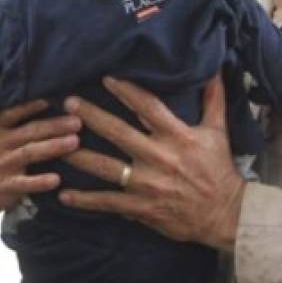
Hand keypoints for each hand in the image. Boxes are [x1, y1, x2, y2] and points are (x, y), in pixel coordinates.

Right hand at [0, 100, 80, 222]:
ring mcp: (2, 165)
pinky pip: (25, 184)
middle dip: (56, 124)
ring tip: (75, 142)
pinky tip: (57, 180)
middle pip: (31, 130)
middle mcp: (0, 144)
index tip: (54, 96)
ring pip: (31, 152)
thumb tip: (37, 112)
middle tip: (79, 120)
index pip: (15, 111)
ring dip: (54, 146)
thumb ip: (7, 128)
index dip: (34, 103)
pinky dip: (40, 181)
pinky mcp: (4, 187)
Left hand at [58, 73, 244, 251]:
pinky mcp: (141, 207)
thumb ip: (213, 99)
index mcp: (177, 136)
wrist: (225, 214)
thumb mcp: (218, 131)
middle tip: (68, 103)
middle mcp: (159, 157)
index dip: (126, 91)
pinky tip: (63, 194)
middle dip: (92, 116)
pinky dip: (85, 200)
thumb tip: (214, 68)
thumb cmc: (219, 169)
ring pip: (106, 168)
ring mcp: (147, 184)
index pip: (147, 107)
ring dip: (79, 156)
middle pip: (118, 132)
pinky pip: (108, 202)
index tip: (106, 77)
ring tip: (56, 144)